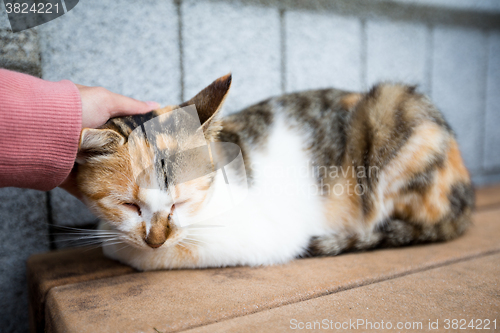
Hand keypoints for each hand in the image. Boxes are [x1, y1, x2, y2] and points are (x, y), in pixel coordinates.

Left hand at [59, 84, 159, 198]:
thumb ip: (131, 106)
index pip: (123, 133)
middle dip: (133, 165)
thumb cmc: (74, 109)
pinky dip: (104, 201)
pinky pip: (91, 193)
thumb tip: (155, 106)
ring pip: (107, 177)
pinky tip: (124, 207)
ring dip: (121, 184)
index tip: (157, 149)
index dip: (139, 140)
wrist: (43, 131)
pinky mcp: (74, 181)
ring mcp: (81, 163)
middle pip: (117, 157)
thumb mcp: (106, 100)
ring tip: (145, 193)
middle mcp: (89, 143)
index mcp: (96, 123)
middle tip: (155, 174)